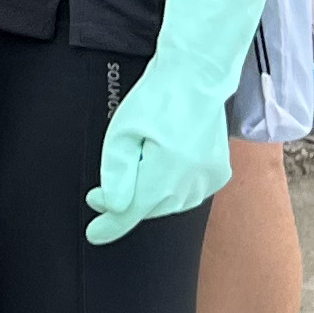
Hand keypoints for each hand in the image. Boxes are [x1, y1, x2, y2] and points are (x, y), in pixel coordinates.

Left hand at [83, 0, 265, 243]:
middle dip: (125, 200)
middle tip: (102, 191)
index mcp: (166, 173)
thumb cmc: (156, 99)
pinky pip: (187, 192)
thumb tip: (112, 208)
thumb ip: (116, 174)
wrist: (196, 76)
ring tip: (140, 162)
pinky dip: (171, 187)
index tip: (94, 235)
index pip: (132, 211)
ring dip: (149, 193)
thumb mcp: (122, 133)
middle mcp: (192, 182)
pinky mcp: (219, 174)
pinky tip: (163, 166)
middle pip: (149, 207)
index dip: (111, 225)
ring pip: (169, 202)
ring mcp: (209, 180)